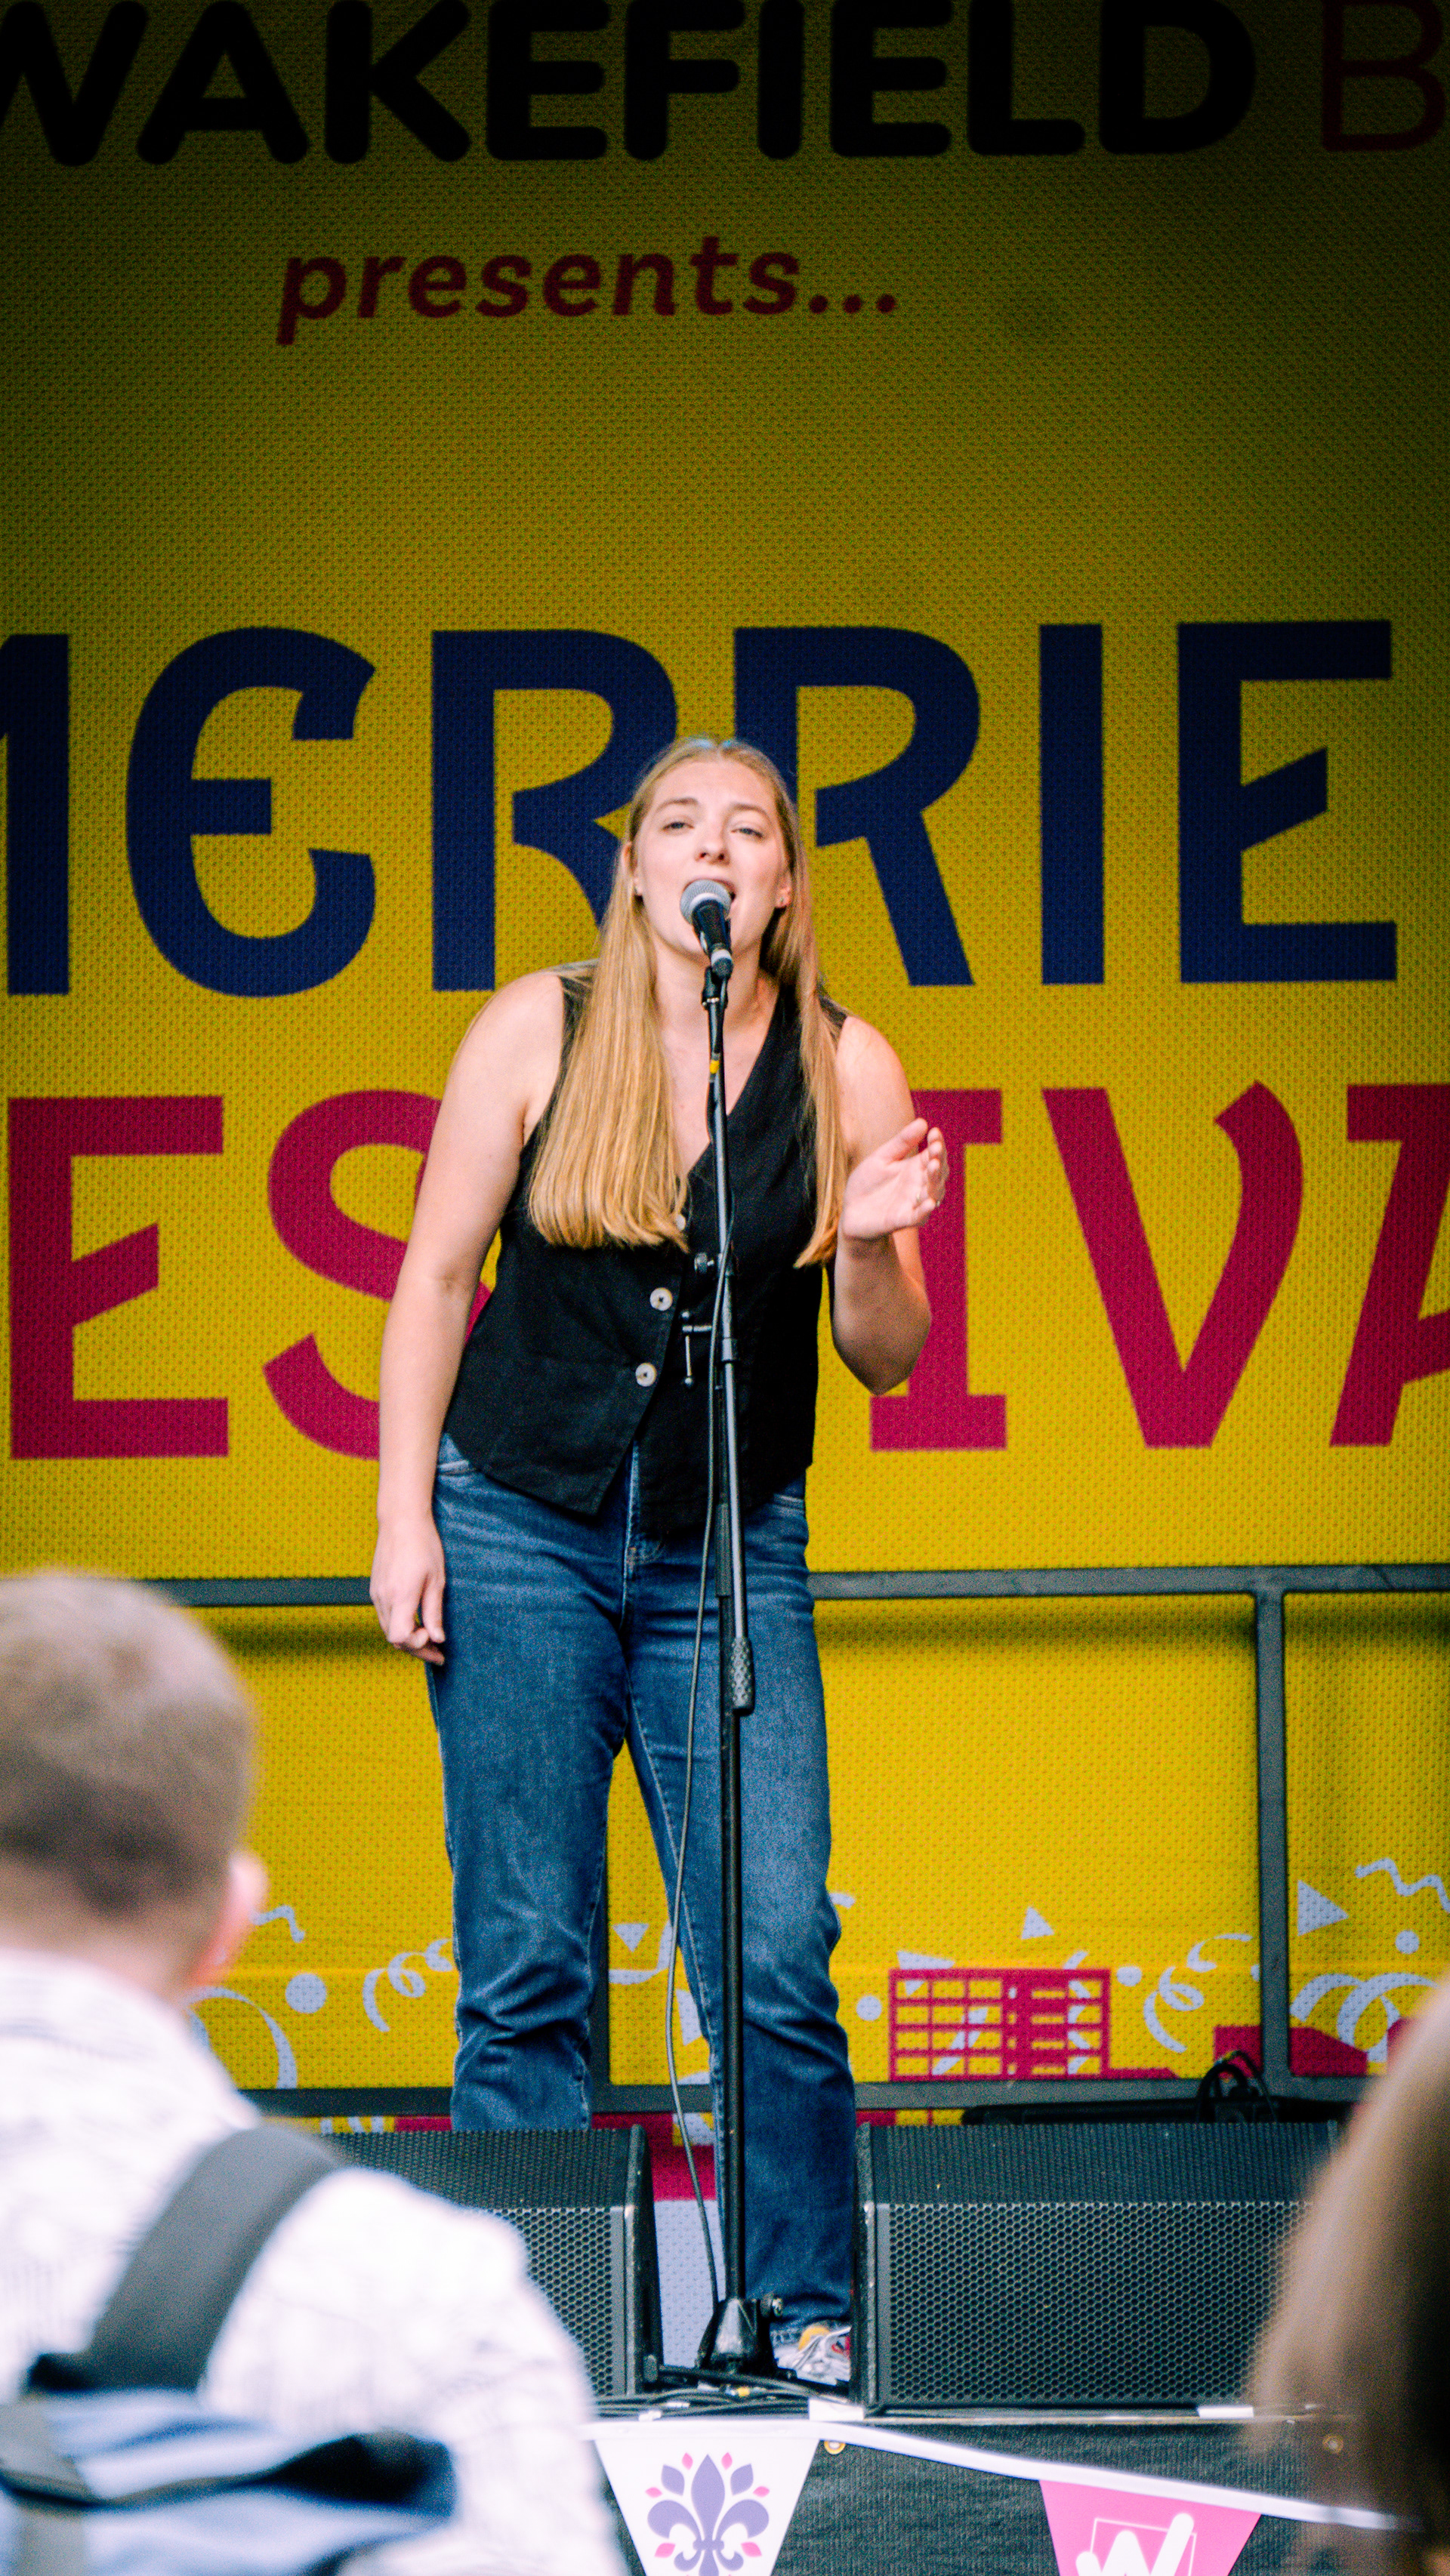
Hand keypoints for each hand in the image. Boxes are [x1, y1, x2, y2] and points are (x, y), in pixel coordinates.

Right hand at [371, 1517, 446, 1665]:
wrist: (400, 1521)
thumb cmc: (423, 1545)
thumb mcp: (436, 1580)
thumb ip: (434, 1612)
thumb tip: (438, 1638)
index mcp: (400, 1595)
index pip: (400, 1637)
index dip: (417, 1645)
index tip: (434, 1639)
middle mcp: (384, 1598)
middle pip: (394, 1639)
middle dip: (416, 1649)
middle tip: (437, 1654)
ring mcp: (376, 1594)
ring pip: (388, 1630)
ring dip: (408, 1639)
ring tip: (429, 1640)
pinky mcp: (375, 1590)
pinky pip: (385, 1617)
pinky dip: (399, 1626)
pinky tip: (415, 1624)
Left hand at [839, 1118, 947, 1245]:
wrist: (850, 1211)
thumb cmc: (867, 1183)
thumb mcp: (881, 1158)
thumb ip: (901, 1143)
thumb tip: (923, 1122)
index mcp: (915, 1168)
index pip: (933, 1155)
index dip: (937, 1144)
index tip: (934, 1132)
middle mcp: (919, 1185)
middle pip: (937, 1173)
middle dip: (938, 1161)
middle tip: (935, 1149)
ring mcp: (912, 1203)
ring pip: (932, 1193)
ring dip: (935, 1181)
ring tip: (933, 1166)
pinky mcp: (902, 1220)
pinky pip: (918, 1217)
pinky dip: (924, 1210)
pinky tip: (929, 1202)